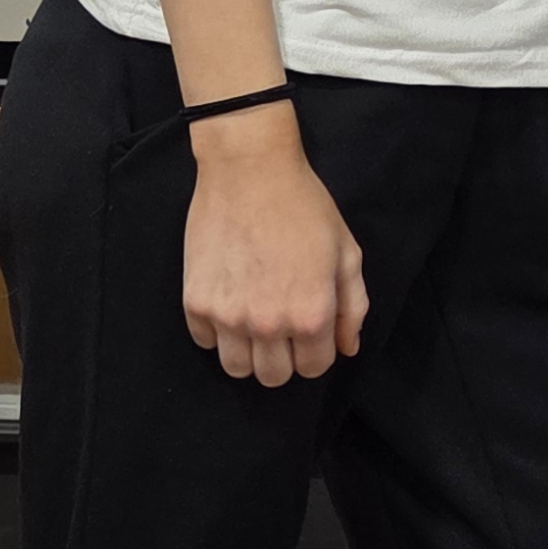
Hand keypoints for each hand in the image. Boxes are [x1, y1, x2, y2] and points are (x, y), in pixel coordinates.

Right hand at [179, 106, 368, 385]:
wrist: (250, 171)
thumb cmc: (304, 207)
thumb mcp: (346, 253)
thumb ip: (352, 306)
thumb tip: (347, 348)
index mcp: (310, 315)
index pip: (314, 368)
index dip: (317, 352)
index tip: (311, 330)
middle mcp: (267, 324)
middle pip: (273, 378)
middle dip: (284, 358)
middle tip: (283, 326)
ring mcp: (226, 316)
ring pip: (236, 369)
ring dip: (249, 353)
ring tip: (254, 321)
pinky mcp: (195, 303)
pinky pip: (205, 342)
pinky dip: (217, 331)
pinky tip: (230, 301)